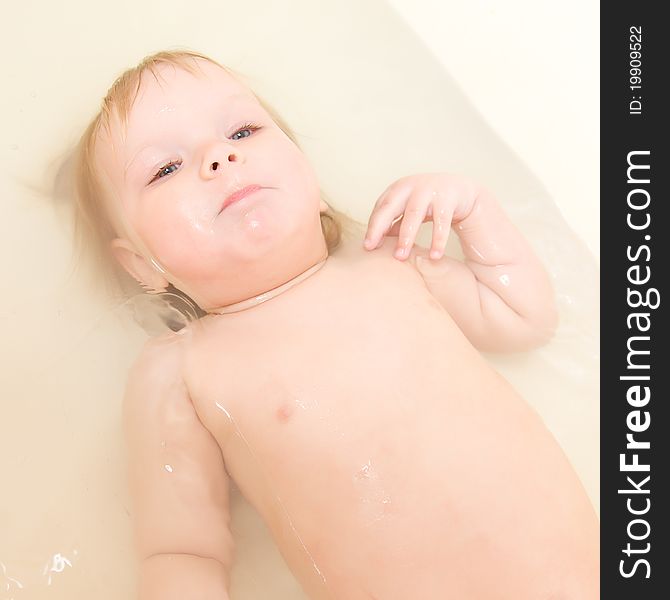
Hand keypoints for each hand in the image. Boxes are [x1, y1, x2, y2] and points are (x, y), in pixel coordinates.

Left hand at [363, 173, 477, 260]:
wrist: (461, 191)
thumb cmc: (428, 203)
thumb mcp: (408, 211)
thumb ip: (393, 224)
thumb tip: (374, 243)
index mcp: (398, 189)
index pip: (380, 208)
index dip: (372, 227)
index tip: (367, 246)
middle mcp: (411, 186)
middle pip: (391, 207)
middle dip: (380, 228)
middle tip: (372, 249)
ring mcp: (430, 190)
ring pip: (414, 215)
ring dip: (406, 237)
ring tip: (401, 257)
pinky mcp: (448, 198)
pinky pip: (441, 222)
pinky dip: (437, 240)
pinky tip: (434, 256)